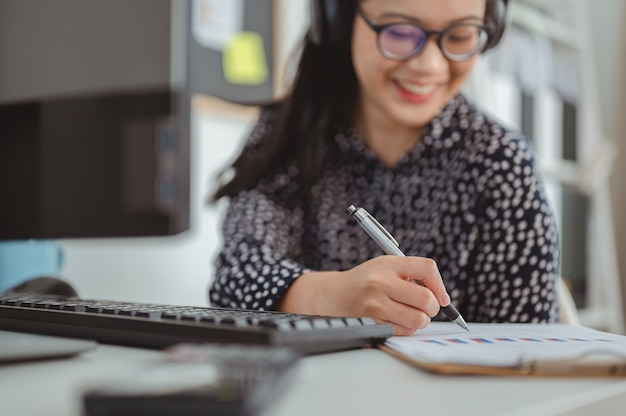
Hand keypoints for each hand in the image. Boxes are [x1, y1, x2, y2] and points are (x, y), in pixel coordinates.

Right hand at [277, 256, 450, 335]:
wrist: (334, 294)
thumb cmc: (366, 280)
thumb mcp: (386, 266)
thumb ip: (412, 275)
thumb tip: (442, 298)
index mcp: (389, 264)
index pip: (427, 268)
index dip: (440, 285)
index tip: (442, 297)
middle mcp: (381, 282)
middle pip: (426, 299)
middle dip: (433, 307)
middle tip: (427, 307)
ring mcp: (375, 304)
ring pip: (418, 319)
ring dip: (420, 320)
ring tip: (411, 314)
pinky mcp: (372, 322)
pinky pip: (404, 331)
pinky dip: (406, 328)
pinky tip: (397, 319)